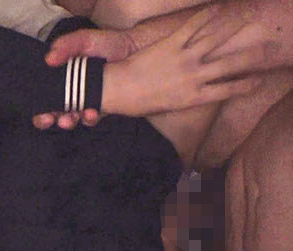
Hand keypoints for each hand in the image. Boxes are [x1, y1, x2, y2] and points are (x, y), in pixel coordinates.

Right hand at [33, 28, 137, 129]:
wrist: (136, 50)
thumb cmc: (107, 44)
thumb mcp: (84, 40)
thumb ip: (66, 46)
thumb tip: (49, 59)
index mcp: (61, 77)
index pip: (42, 95)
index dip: (39, 107)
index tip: (41, 112)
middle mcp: (70, 92)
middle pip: (51, 111)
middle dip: (47, 119)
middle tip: (50, 119)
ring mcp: (85, 102)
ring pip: (69, 118)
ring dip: (67, 120)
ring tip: (72, 117)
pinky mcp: (101, 108)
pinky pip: (90, 118)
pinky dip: (88, 118)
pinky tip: (92, 112)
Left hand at [102, 6, 264, 116]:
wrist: (117, 90)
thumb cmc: (138, 103)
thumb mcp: (168, 108)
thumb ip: (187, 99)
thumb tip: (197, 93)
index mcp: (193, 97)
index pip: (229, 90)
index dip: (247, 84)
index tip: (258, 79)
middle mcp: (194, 77)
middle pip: (231, 64)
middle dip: (252, 55)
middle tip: (267, 48)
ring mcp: (184, 59)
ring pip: (216, 40)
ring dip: (233, 27)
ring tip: (248, 18)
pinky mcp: (171, 44)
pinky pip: (192, 26)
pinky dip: (206, 15)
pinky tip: (218, 8)